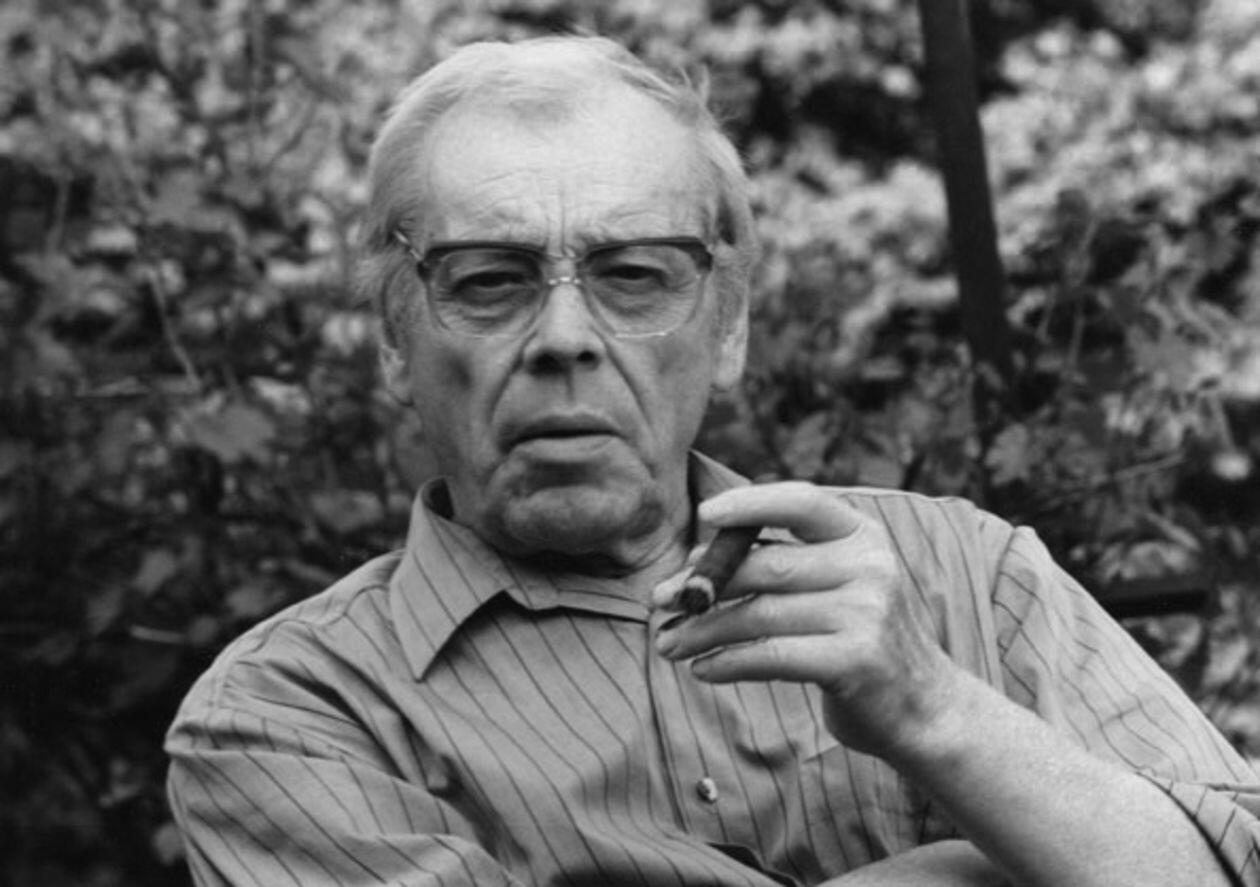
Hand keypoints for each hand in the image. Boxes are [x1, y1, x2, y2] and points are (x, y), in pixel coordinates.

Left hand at [652, 482, 958, 758]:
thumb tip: (692, 564)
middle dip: (702, 584)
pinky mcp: (856, 661)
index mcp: (862, 535)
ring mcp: (866, 613)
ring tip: (668, 644)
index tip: (703, 514)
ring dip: (702, 631)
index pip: (801, 502)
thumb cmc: (860, 641)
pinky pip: (771, 656)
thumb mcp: (836, 588)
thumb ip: (780, 566)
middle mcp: (869, 566)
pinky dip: (727, 662)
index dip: (749, 504)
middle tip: (659, 601)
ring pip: (759, 614)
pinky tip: (703, 669)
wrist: (926, 709)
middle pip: (765, 564)